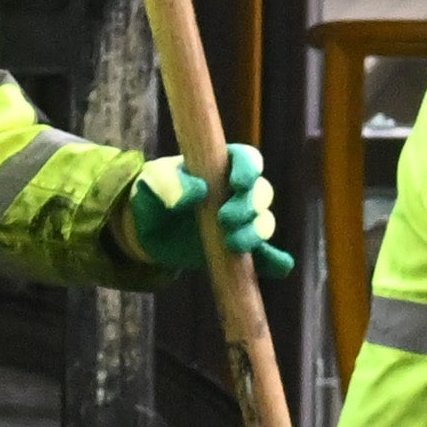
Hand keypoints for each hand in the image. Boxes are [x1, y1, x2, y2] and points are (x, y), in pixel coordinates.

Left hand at [122, 140, 290, 275]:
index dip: (249, 168)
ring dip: (255, 233)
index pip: (246, 159)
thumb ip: (167, 182)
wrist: (147, 232)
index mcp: (221, 166)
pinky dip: (274, 262)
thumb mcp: (151, 182)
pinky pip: (264, 256)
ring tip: (231, 244)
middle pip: (261, 193)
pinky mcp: (239, 250)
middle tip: (225, 219)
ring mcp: (241, 222)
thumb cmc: (152, 196)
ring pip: (265, 223)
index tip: (237, 183)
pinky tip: (280, 268)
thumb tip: (196, 191)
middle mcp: (237, 192)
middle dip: (250, 206)